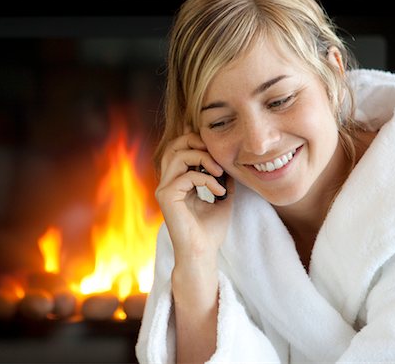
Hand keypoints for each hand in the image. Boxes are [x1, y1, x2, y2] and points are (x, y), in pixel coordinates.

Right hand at [155, 130, 232, 267]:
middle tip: (216, 152)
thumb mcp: (222, 199)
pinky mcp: (167, 196)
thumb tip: (230, 164)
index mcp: (177, 182)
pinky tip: (219, 192)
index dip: (196, 143)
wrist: (202, 254)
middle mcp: (167, 183)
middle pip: (174, 146)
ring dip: (203, 158)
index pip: (180, 150)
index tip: (218, 151)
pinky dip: (207, 179)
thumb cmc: (210, 231)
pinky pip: (188, 175)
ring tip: (219, 171)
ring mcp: (164, 189)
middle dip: (195, 141)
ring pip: (178, 155)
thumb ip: (223, 180)